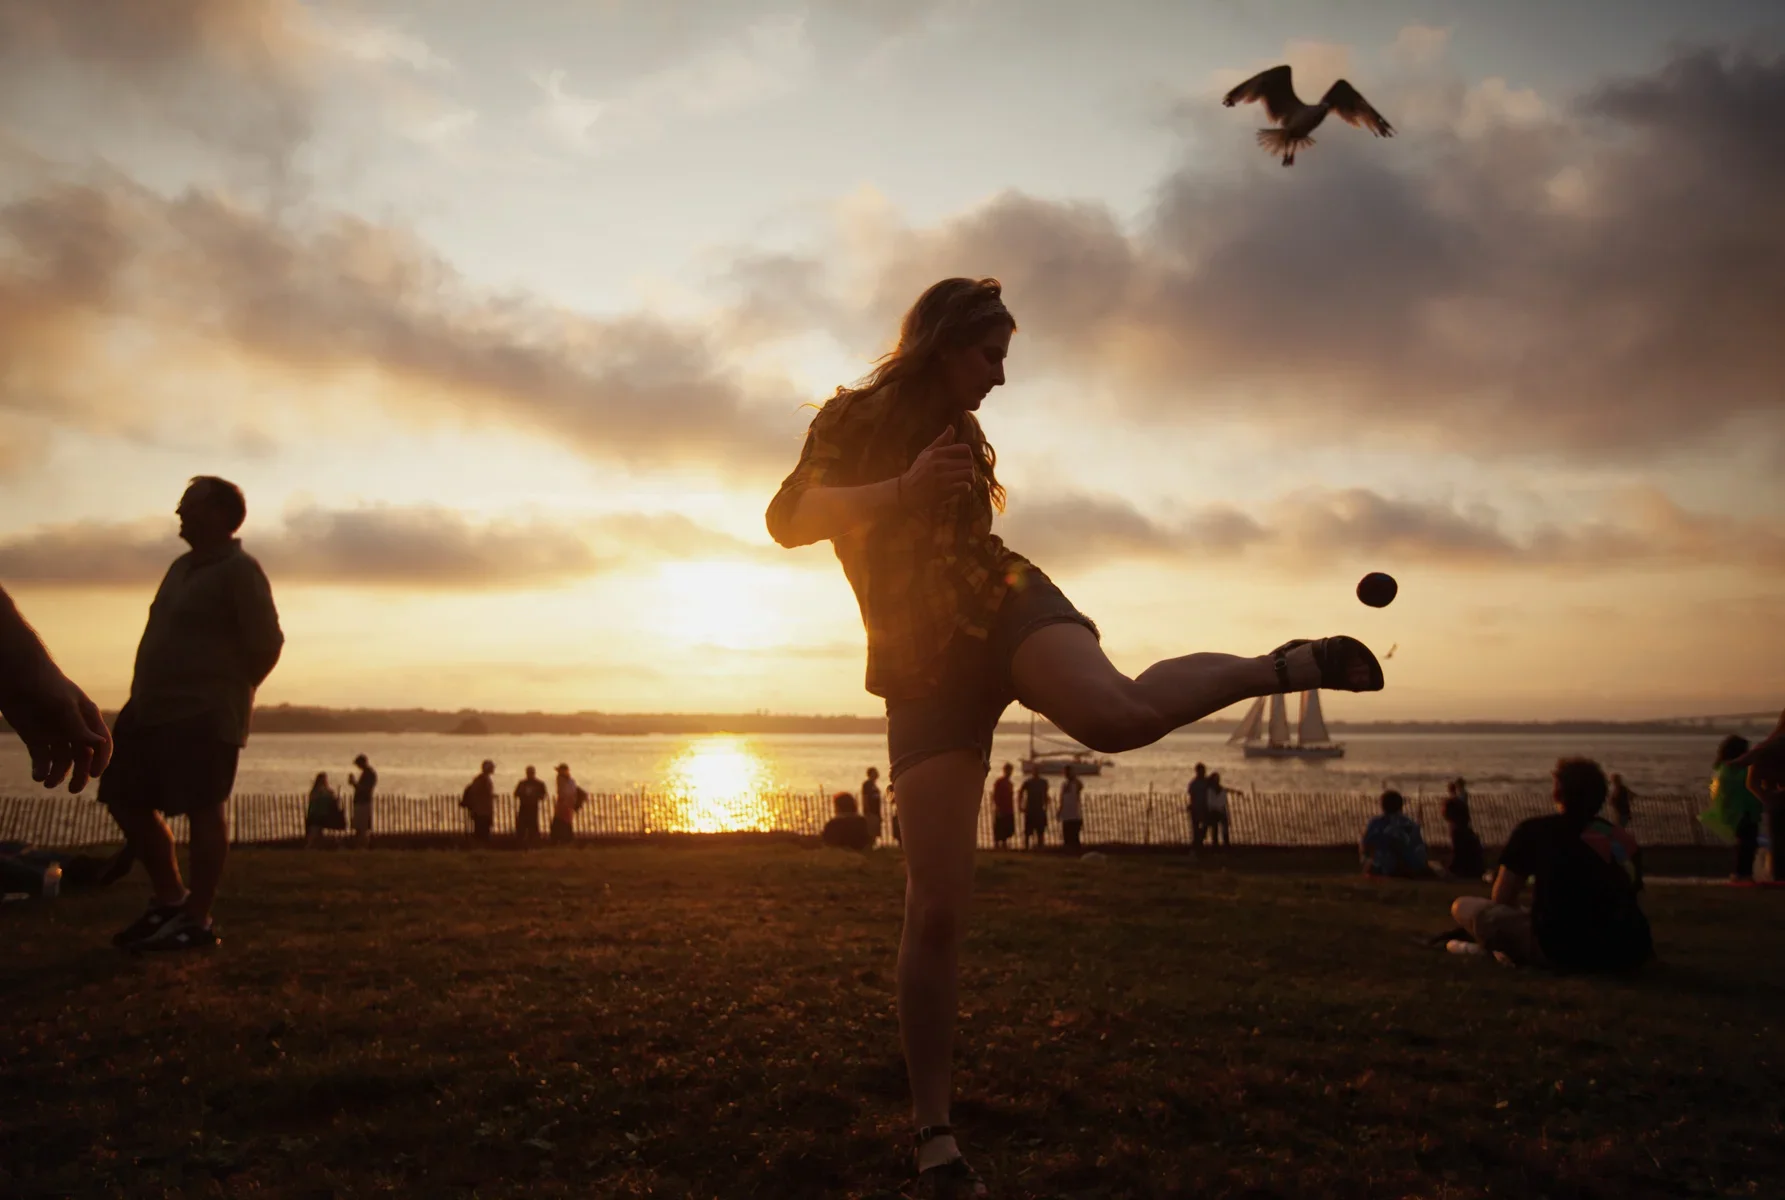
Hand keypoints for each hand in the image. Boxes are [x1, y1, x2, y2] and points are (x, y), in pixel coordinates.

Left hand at [0, 662, 112, 792]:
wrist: (15, 674)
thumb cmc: (44, 683)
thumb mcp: (62, 705)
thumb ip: (78, 726)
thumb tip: (98, 745)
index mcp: (87, 717)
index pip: (101, 743)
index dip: (100, 760)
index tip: (93, 774)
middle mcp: (73, 728)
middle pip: (82, 756)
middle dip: (80, 774)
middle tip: (73, 790)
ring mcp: (54, 733)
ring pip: (62, 761)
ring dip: (58, 774)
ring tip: (48, 784)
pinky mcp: (35, 738)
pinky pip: (42, 758)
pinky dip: (41, 769)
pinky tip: (38, 776)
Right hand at [899, 426, 976, 509]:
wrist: (907, 492)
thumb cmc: (917, 472)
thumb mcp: (926, 454)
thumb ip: (940, 441)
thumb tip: (951, 427)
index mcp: (937, 453)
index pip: (965, 449)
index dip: (968, 456)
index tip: (964, 462)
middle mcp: (940, 464)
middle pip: (969, 462)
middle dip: (969, 468)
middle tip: (965, 474)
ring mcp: (943, 477)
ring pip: (969, 474)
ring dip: (970, 479)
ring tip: (966, 481)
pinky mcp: (944, 490)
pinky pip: (964, 486)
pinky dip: (966, 488)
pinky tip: (961, 489)